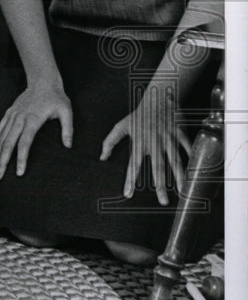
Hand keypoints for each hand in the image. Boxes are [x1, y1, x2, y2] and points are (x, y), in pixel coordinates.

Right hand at [0, 81, 72, 178]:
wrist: (42, 81)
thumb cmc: (56, 97)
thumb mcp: (67, 111)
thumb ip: (68, 129)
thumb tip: (68, 145)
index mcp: (33, 119)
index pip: (24, 142)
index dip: (21, 158)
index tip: (19, 172)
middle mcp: (19, 118)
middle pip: (8, 143)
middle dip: (3, 161)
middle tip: (0, 176)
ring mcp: (12, 115)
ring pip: (1, 137)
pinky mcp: (9, 113)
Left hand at [100, 89, 190, 204]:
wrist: (155, 98)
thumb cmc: (137, 116)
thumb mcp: (120, 127)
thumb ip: (110, 142)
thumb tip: (102, 158)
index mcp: (139, 143)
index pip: (132, 165)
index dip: (130, 180)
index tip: (128, 194)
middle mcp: (153, 142)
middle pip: (157, 167)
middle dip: (160, 185)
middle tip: (163, 202)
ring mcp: (167, 138)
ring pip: (174, 160)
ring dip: (179, 177)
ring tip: (182, 192)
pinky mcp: (179, 132)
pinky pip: (187, 148)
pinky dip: (192, 159)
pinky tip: (197, 173)